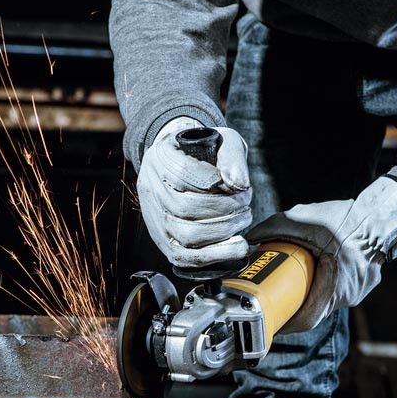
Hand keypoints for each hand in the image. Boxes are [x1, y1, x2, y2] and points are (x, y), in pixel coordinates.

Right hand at [136, 118, 251, 267]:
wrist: (185, 162)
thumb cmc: (206, 153)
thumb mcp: (223, 141)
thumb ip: (233, 156)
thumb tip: (239, 184)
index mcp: (161, 157)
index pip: (184, 172)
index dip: (216, 183)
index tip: (238, 185)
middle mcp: (151, 187)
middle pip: (185, 208)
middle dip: (225, 210)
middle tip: (245, 205)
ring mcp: (154, 217)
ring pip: (185, 234)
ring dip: (223, 231)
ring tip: (241, 220)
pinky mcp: (163, 240)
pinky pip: (183, 257)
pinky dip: (213, 255)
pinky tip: (234, 247)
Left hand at [247, 176, 396, 332]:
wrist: (385, 214)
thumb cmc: (349, 219)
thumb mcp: (306, 220)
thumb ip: (275, 227)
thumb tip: (250, 237)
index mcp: (335, 288)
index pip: (307, 319)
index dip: (286, 324)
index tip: (272, 320)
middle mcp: (348, 295)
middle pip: (315, 309)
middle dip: (295, 304)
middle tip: (276, 296)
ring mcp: (359, 291)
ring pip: (327, 298)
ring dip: (310, 291)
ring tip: (294, 279)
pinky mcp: (364, 282)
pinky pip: (339, 288)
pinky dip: (325, 282)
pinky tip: (317, 268)